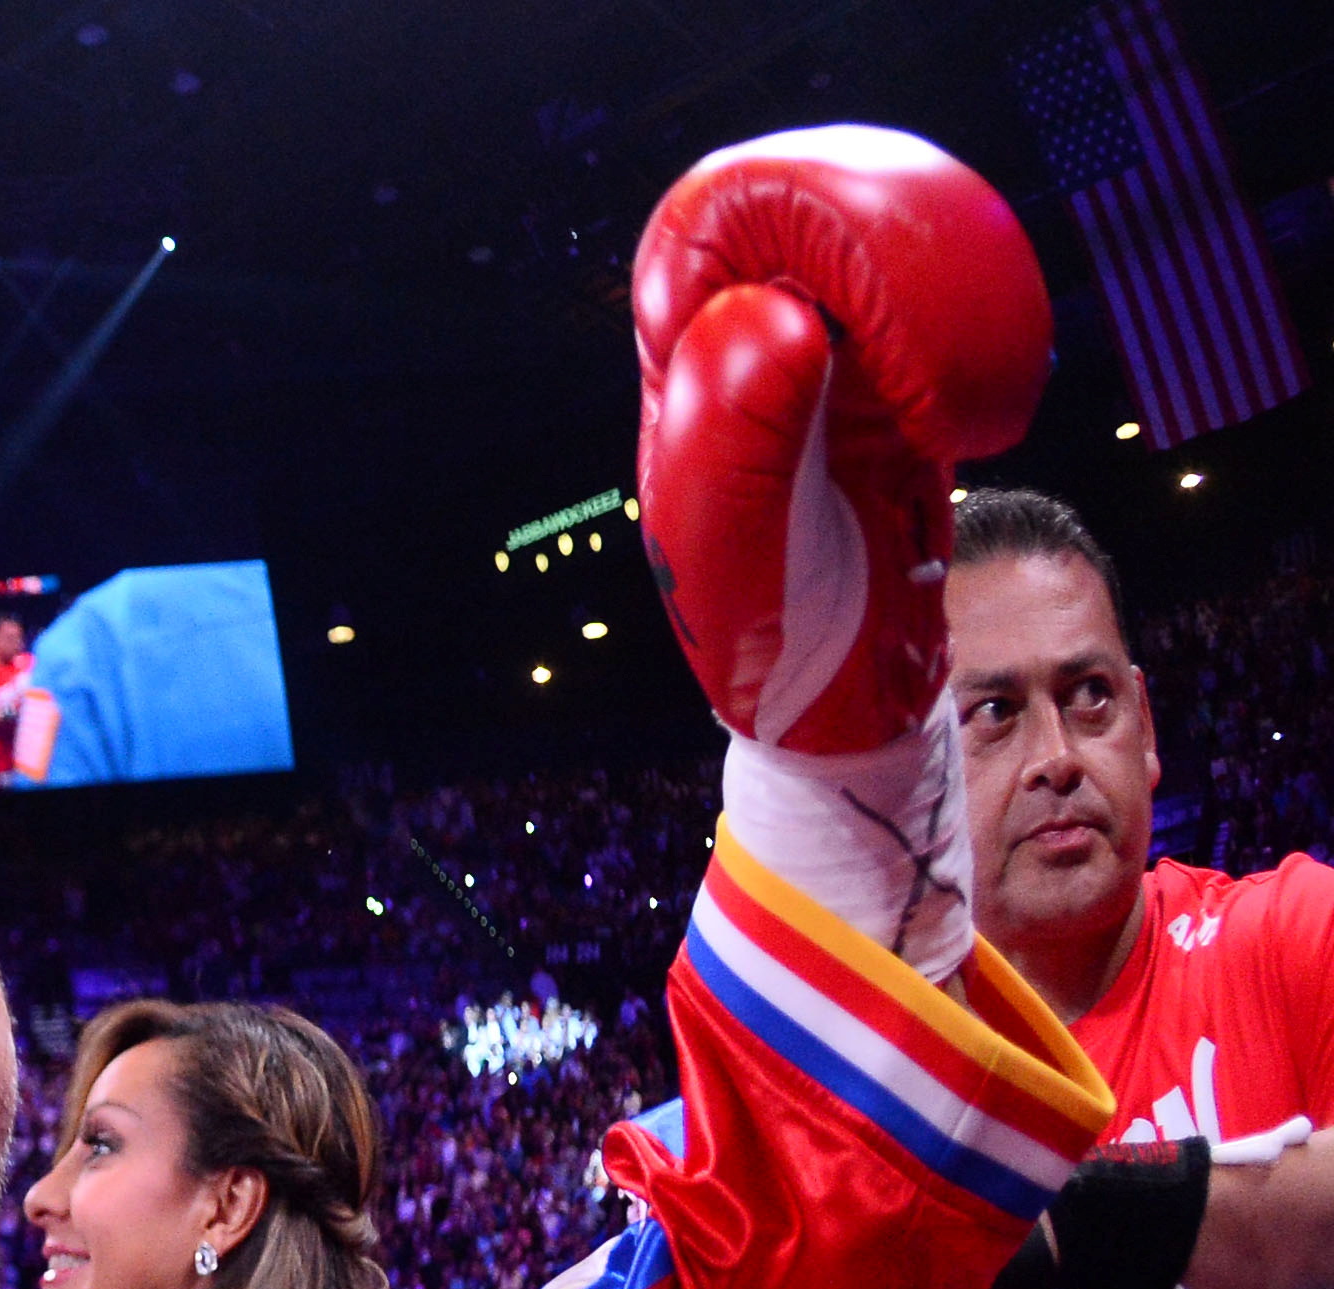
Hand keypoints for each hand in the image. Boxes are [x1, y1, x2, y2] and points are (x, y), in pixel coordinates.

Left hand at [634, 128, 1050, 752]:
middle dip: (843, 219)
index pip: (695, 246)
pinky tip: (971, 379)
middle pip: (787, 242)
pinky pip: (921, 338)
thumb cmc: (763, 640)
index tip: (817, 224)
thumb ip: (739, 427)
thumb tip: (785, 317)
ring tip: (932, 333)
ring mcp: (820, 395)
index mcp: (685, 388)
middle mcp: (745, 378)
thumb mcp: (733, 537)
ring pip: (860, 281)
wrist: (838, 715)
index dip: (747, 205)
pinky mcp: (889, 421)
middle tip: (902, 270)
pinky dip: (953, 330)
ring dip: (906, 271)